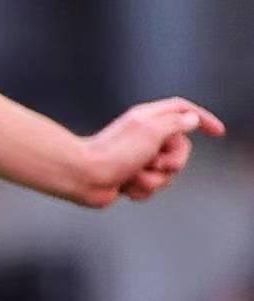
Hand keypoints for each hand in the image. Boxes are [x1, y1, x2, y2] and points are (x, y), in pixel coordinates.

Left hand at [70, 97, 222, 206]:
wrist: (83, 177)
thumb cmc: (115, 152)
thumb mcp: (151, 130)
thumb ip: (176, 123)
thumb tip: (190, 119)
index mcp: (149, 119)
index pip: (182, 111)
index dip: (202, 119)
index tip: (218, 132)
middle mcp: (144, 137)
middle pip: (181, 149)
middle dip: (174, 162)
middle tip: (155, 163)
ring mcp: (138, 158)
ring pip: (167, 174)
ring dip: (153, 179)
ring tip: (133, 176)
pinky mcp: (131, 178)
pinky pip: (152, 189)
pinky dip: (141, 190)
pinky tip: (125, 187)